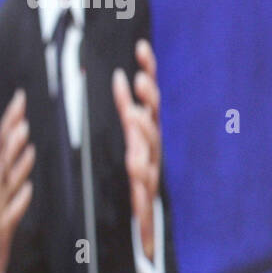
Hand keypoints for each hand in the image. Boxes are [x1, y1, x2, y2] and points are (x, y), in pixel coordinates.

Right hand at [0, 88, 35, 272]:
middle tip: (23, 117)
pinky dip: (19, 202)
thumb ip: (16, 170)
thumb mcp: (12, 195)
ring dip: (17, 164)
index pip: (4, 143)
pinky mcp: (4, 230)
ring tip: (30, 147)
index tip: (20, 97)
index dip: (10, 120)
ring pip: (6, 183)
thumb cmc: (5, 230)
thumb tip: (24, 141)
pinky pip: (12, 215)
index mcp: (1, 179)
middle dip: (11, 136)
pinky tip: (29, 191)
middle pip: (2, 158)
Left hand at [112, 39, 162, 261]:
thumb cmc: (127, 174)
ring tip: (134, 115)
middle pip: (152, 117)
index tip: (141, 46)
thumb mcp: (122, 136)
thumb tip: (118, 75)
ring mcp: (148, 171)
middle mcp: (148, 147)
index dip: (148, 70)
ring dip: (143, 131)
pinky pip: (143, 185)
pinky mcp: (143, 197)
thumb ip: (124, 106)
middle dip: (147, 98)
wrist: (134, 227)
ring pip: (149, 149)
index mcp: (142, 130)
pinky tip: (135, 165)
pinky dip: (140, 176)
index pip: (148, 95)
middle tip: (138, 79)